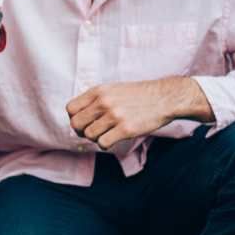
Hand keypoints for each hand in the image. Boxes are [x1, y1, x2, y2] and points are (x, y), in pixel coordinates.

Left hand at [66, 77, 212, 149]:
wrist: (164, 97)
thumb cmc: (139, 95)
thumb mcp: (114, 89)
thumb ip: (96, 100)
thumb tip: (77, 117)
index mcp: (99, 91)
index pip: (70, 109)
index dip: (75, 118)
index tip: (85, 121)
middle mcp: (104, 102)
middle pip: (76, 124)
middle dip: (82, 131)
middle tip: (94, 131)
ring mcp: (114, 116)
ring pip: (89, 135)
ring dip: (97, 138)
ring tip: (108, 133)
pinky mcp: (125, 129)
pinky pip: (103, 143)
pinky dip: (106, 144)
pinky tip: (114, 139)